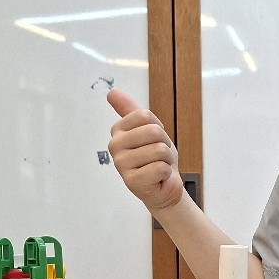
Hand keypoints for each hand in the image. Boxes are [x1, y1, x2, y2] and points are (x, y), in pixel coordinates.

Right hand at [107, 89, 184, 212]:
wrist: (164, 186)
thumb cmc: (156, 158)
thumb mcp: (147, 129)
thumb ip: (130, 110)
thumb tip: (112, 92)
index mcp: (117, 130)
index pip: (145, 115)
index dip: (158, 127)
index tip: (153, 140)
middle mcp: (114, 146)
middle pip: (153, 131)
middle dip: (165, 144)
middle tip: (159, 156)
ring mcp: (121, 164)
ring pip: (159, 150)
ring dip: (166, 160)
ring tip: (158, 166)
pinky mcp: (131, 181)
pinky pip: (160, 167)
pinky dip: (166, 173)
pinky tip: (157, 178)